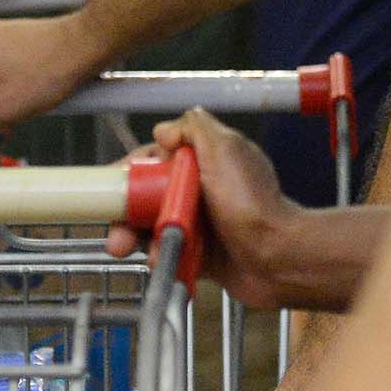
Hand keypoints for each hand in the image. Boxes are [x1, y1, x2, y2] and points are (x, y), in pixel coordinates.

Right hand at [103, 110, 300, 309]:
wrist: (278, 257)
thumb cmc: (253, 203)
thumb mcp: (224, 148)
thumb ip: (193, 127)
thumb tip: (164, 129)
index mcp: (206, 162)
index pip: (158, 159)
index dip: (133, 171)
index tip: (112, 183)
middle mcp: (201, 191)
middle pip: (148, 196)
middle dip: (126, 213)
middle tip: (116, 230)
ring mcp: (200, 224)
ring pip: (154, 227)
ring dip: (137, 238)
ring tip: (128, 249)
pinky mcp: (200, 254)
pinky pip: (169, 253)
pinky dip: (159, 257)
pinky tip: (159, 262)